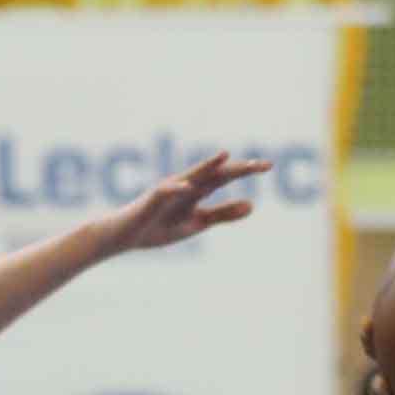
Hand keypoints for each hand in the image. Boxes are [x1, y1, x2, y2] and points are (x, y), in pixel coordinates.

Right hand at [97, 150, 269, 255]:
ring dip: (207, 167)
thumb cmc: (161, 226)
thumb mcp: (198, 223)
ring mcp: (168, 191)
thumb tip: (253, 205)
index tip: (268, 165)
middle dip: (236, 168)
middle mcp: (185, 185)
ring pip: (191, 176)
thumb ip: (223, 214)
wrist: (125, 236)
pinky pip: (165, 192)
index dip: (246, 170)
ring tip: (226, 157)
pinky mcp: (152, 200)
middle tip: (262, 164)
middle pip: (214, 173)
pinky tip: (189, 188)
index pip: (225, 177)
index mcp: (197, 191)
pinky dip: (176, 189)